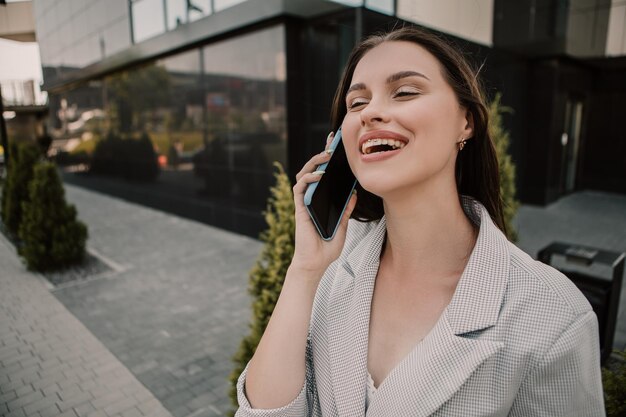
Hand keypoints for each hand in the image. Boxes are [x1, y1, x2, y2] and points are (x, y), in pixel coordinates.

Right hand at [290, 132, 357, 277]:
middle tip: (333, 142)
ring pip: (304, 174)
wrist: (316, 263)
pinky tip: (320, 174)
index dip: (328, 160)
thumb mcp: (343, 226)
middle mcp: (311, 199)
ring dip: (314, 162)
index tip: (337, 145)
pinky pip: (300, 188)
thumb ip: (346, 210)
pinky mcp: (300, 208)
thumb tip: (354, 193)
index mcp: (321, 201)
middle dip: (322, 154)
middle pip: (314, 170)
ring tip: (327, 155)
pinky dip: (309, 178)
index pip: (324, 175)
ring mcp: (304, 202)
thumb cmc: (327, 247)